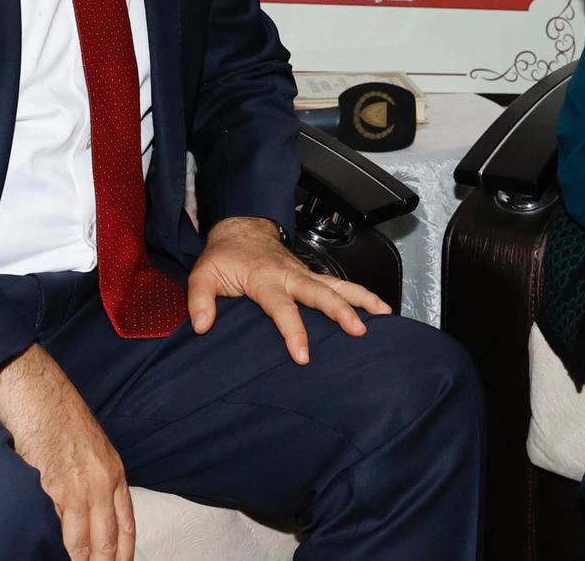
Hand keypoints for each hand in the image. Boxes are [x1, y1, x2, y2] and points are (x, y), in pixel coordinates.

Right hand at [0, 343, 133, 560]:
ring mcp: (80, 486)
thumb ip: (95, 481)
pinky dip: (56, 546)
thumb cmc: (59, 417)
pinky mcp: (54, 486)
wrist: (37, 393)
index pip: (127, 526)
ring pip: (85, 541)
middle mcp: (103, 482)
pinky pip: (58, 527)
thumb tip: (91, 514)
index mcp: (115, 472)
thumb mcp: (91, 449)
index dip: (124, 554)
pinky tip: (51, 552)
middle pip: (109, 540)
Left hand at [187, 216, 391, 363]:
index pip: (282, 307)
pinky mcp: (312, 276)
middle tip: (359, 330)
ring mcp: (304, 274)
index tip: (304, 355)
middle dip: (341, 311)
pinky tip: (378, 308)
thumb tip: (203, 325)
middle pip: (321, 292)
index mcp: (265, 278)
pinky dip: (360, 294)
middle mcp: (290, 275)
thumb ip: (200, 300)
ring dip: (362, 297)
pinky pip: (339, 285)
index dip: (293, 331)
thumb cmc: (225, 255)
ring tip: (384, 313)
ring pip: (338, 284)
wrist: (242, 229)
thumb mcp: (204, 274)